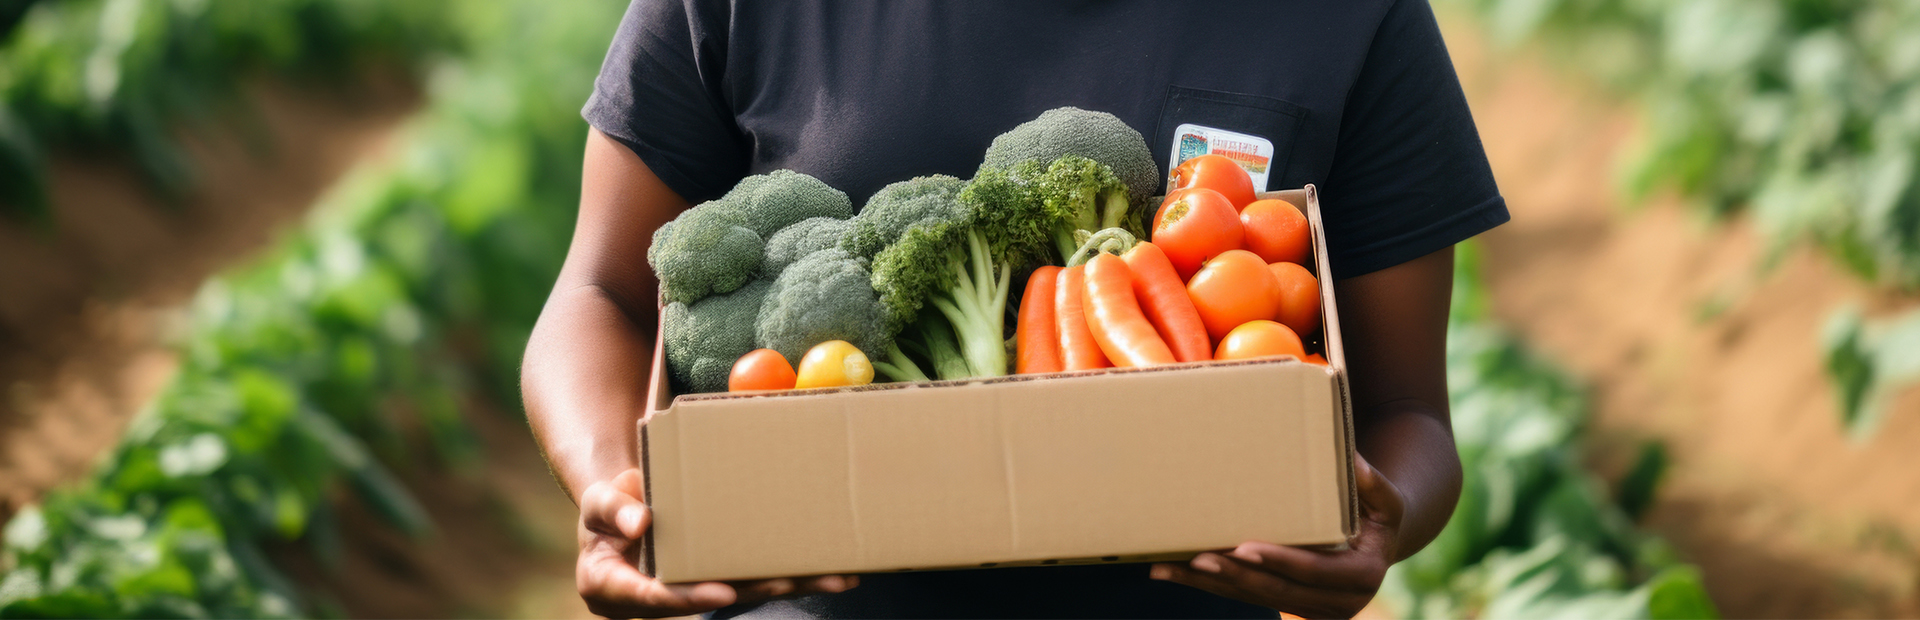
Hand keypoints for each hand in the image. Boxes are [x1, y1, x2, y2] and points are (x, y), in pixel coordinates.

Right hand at [576, 469, 858, 617]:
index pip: (657, 597)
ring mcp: (696, 587)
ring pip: (746, 590)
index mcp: (621, 589)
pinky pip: (757, 575)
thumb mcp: (597, 504)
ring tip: (834, 577)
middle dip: (755, 590)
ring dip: (791, 584)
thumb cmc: (607, 510)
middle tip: (788, 580)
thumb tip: (640, 522)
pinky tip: (834, 567)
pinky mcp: (721, 575)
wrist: (624, 511)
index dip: (690, 598)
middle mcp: (663, 597)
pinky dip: (794, 571)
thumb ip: (611, 509)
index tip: (721, 592)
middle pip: (715, 598)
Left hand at [1150, 454, 1405, 618]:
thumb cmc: (1378, 514)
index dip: (1278, 560)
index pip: (1313, 570)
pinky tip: (1173, 572)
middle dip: (1233, 575)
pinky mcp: (1287, 606)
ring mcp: (1309, 610)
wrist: (1378, 546)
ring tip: (1166, 568)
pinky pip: (1244, 596)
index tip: (1244, 547)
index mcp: (1361, 577)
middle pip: (1275, 589)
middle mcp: (1336, 604)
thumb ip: (1372, 483)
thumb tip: (1353, 460)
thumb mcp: (1386, 499)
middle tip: (1197, 558)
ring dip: (1208, 584)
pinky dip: (1209, 584)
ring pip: (1252, 597)